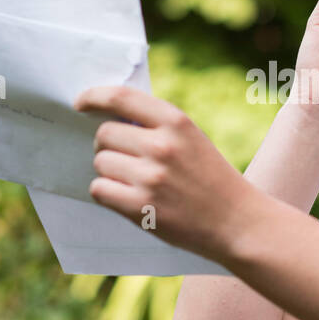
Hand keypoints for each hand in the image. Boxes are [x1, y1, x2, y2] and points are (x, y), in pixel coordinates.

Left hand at [72, 85, 256, 263]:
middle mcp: (162, 146)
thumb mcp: (192, 140)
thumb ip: (156, 127)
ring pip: (100, 164)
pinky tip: (127, 198)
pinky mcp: (141, 208)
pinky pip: (100, 190)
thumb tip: (107, 119)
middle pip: (105, 135)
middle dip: (107, 146)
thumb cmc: (211, 179)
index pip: (121, 98)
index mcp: (177, 122)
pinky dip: (107, 193)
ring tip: (134, 182)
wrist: (237, 222)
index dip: (94, 97)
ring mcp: (150, 178)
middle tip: (123, 158)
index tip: (81, 104)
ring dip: (109, 172)